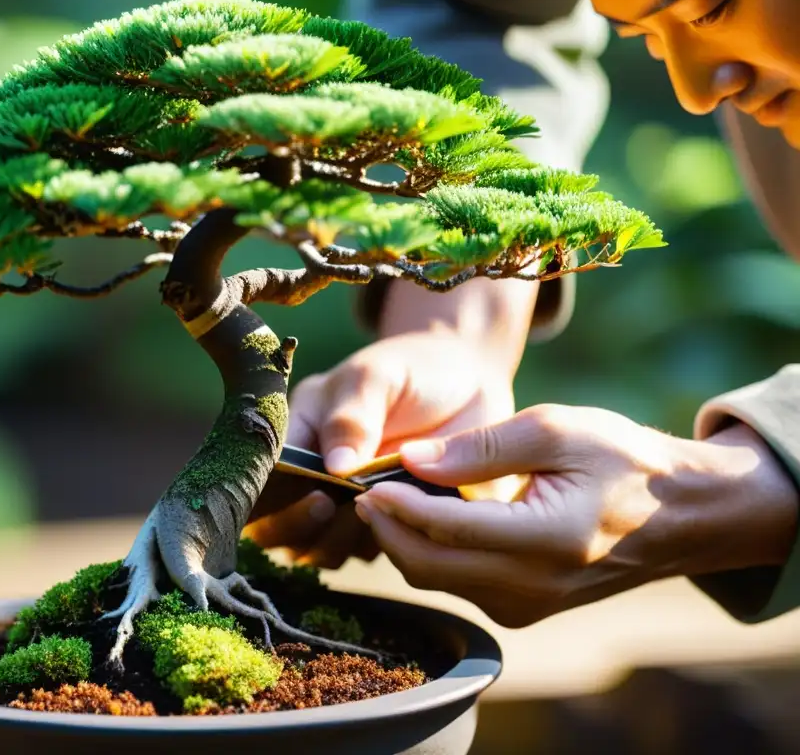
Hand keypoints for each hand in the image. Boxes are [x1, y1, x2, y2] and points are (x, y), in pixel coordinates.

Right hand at [244, 329, 519, 568]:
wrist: (469, 384)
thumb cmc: (411, 372)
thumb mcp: (377, 378)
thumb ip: (352, 417)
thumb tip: (333, 468)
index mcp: (295, 435)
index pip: (257, 478)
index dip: (268, 498)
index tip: (315, 493)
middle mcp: (309, 477)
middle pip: (272, 528)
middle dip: (297, 526)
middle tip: (332, 505)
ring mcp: (343, 508)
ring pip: (315, 551)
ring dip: (337, 541)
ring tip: (377, 507)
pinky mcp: (382, 528)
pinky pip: (363, 555)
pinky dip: (379, 546)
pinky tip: (406, 516)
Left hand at [353, 404, 798, 627]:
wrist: (678, 513)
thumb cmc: (621, 460)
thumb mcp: (555, 430)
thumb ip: (480, 448)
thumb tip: (412, 460)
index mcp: (546, 540)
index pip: (446, 530)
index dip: (396, 504)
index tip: (363, 478)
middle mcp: (533, 587)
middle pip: (429, 566)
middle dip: (387, 528)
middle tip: (363, 490)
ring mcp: (527, 607)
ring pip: (438, 579)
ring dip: (405, 541)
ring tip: (388, 498)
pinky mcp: (523, 611)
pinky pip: (459, 585)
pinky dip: (432, 553)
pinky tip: (425, 518)